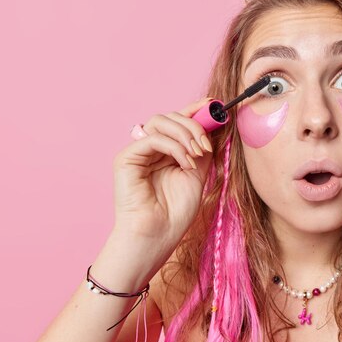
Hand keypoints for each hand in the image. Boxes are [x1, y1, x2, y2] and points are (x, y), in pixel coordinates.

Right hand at [112, 97, 214, 251]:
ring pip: (160, 121)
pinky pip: (153, 138)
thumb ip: (202, 149)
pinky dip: (174, 147)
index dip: (195, 110)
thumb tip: (213, 125)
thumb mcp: (198, 174)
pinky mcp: (126, 159)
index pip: (179, 121)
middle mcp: (151, 148)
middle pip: (170, 117)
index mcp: (166, 151)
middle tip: (206, 145)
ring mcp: (138, 152)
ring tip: (198, 154)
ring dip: (185, 133)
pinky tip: (187, 163)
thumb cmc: (176, 212)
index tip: (214, 104)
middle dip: (194, 124)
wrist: (158, 236)